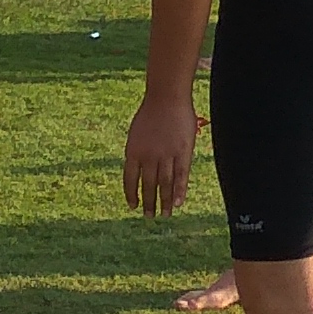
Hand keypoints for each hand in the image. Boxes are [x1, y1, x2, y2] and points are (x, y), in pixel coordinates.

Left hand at [122, 91, 196, 218]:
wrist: (166, 97)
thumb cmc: (151, 112)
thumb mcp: (137, 133)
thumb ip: (138, 152)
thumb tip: (139, 170)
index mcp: (133, 151)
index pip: (129, 179)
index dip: (131, 194)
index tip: (133, 206)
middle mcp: (148, 156)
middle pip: (148, 185)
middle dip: (148, 202)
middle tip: (149, 216)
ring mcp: (166, 154)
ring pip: (165, 184)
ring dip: (164, 201)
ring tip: (165, 214)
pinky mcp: (182, 152)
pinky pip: (181, 176)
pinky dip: (179, 191)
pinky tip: (177, 203)